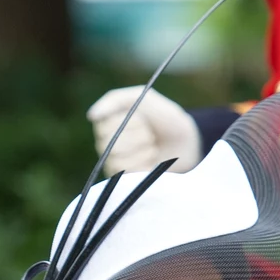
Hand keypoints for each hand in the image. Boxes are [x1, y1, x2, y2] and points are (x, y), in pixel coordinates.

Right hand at [86, 87, 201, 175]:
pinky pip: (124, 174)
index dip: (128, 123)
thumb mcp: (144, 98)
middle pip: (108, 143)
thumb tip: (91, 116)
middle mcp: (106, 143)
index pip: (104, 126)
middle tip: (151, 136)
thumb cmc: (166, 119)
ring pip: (116, 159)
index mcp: (107, 122)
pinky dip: (142, 166)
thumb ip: (116, 100)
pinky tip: (152, 162)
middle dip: (137, 137)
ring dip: (142, 152)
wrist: (188, 144)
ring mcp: (113, 163)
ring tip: (153, 149)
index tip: (144, 120)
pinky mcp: (124, 181)